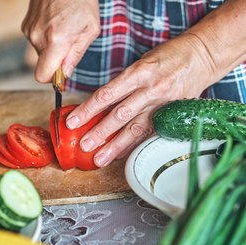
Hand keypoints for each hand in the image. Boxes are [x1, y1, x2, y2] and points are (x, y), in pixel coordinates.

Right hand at [21, 0, 99, 81]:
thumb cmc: (82, 1)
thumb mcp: (90, 29)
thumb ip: (76, 55)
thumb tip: (65, 75)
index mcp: (56, 40)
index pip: (42, 76)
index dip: (52, 79)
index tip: (62, 74)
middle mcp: (38, 37)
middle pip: (43, 64)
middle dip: (56, 60)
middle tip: (70, 42)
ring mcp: (29, 30)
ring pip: (40, 52)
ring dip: (52, 47)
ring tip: (63, 28)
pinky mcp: (25, 25)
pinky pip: (36, 41)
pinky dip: (45, 37)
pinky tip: (54, 23)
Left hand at [65, 34, 216, 166]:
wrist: (202, 56)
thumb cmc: (167, 56)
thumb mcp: (141, 63)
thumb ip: (123, 83)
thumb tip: (101, 104)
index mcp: (138, 72)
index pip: (107, 94)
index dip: (88, 109)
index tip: (72, 121)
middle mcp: (150, 88)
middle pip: (120, 114)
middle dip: (99, 132)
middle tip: (84, 145)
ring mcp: (163, 103)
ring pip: (136, 128)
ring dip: (115, 145)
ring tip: (99, 158)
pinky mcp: (172, 114)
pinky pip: (150, 132)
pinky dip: (134, 144)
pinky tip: (121, 154)